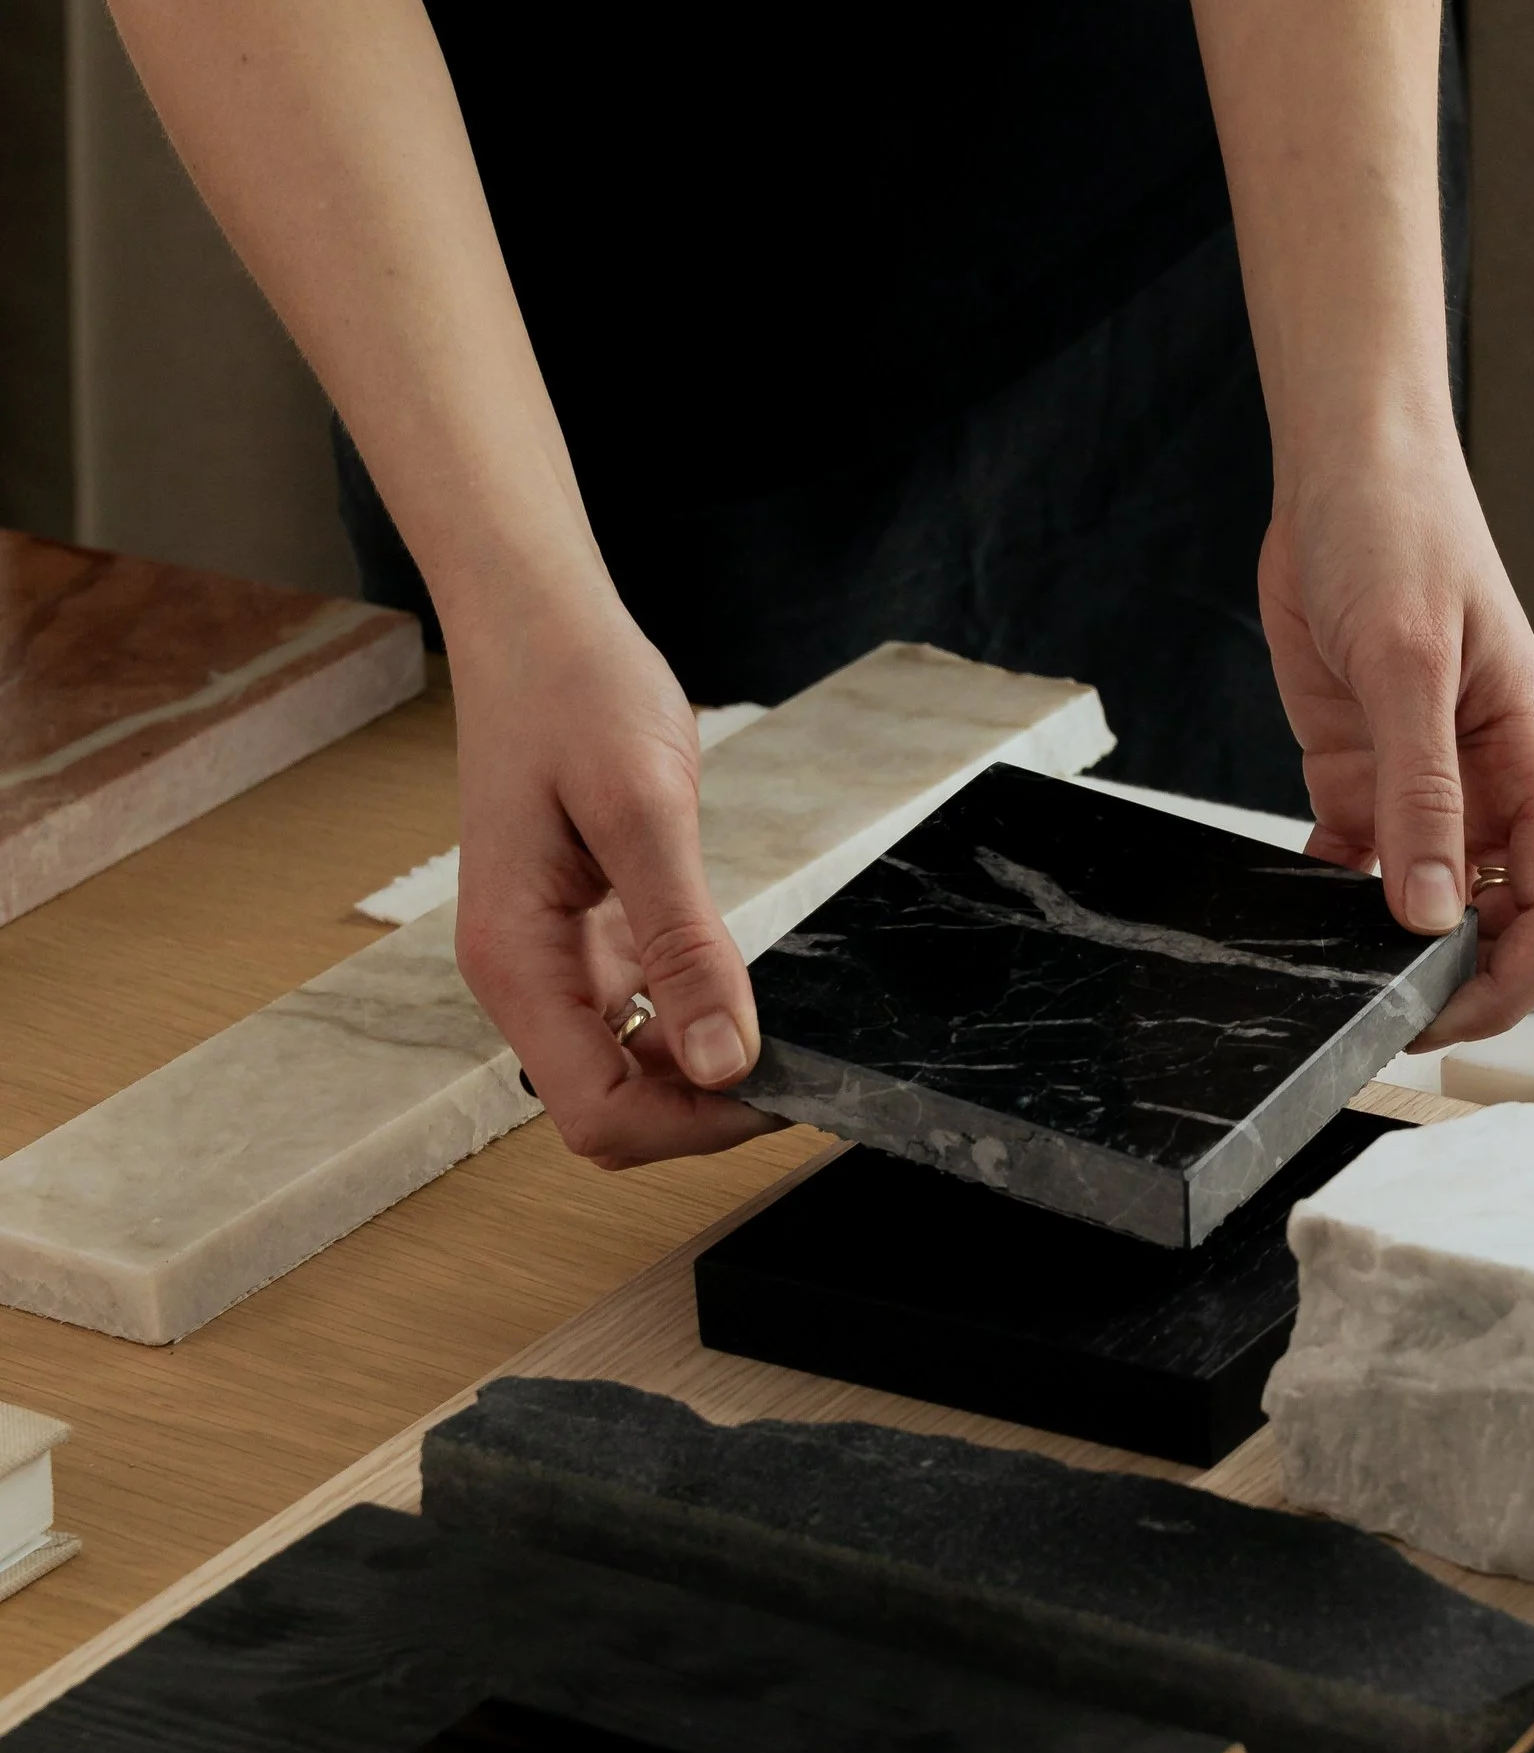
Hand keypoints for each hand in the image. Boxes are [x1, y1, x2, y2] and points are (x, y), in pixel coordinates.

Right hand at [445, 579, 766, 1167]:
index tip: (781, 1086)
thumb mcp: (644, 813)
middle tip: (798, 1059)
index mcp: (517, 962)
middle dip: (705, 1109)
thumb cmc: (574, 693)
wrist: (538, 625)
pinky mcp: (582, 936)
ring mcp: (550, 961)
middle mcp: (523, 978)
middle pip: (614, 1110)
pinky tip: (741, 983)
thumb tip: (725, 1064)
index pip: (599, 1117)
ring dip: (704, 1069)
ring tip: (782, 1026)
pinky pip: (639, 1016)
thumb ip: (684, 947)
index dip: (695, 1126)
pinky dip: (694, 1018)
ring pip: (628, 1072)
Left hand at [1260, 420, 1533, 1043]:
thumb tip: (1427, 911)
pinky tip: (1299, 906)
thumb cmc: (1404, 532)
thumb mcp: (1409, 663)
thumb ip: (1422, 793)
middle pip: (1498, 919)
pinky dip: (1334, 893)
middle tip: (1381, 1014)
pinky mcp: (1361, 767)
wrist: (1340, 467)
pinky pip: (1360, 858)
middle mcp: (1491, 783)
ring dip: (1390, 942)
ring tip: (1334, 972)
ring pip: (1427, 899)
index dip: (1516, 975)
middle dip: (1454, 978)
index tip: (1449, 1013)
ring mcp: (1425, 780)